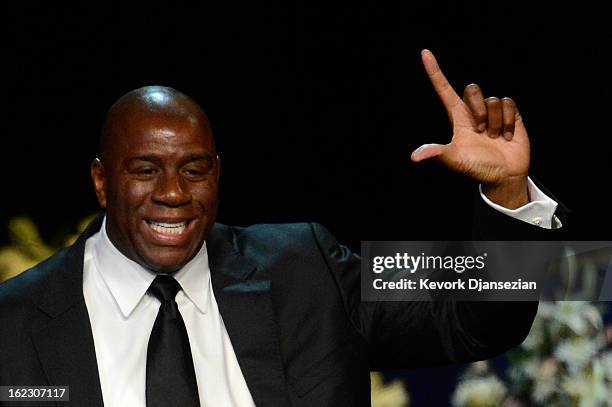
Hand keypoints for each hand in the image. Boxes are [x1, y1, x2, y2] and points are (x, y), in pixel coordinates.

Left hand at [411, 49, 529, 208]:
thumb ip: (437, 153)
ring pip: (492, 99)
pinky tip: (507, 136)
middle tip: (480, 132)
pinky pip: (508, 104)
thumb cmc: (477, 167)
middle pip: (471, 89)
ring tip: (494, 138)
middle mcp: (473, 111)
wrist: (504, 176)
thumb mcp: (455, 160)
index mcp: (457, 117)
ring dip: (494, 121)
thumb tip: (415, 157)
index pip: (443, 90)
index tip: (424, 53)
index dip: (434, 72)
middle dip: (477, 109)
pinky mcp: (509, 114)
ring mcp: (491, 112)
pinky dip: (508, 122)